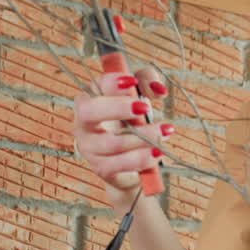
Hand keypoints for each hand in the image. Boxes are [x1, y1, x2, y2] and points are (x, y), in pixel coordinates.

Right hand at [72, 68, 172, 209]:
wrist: (129, 161)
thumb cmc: (132, 121)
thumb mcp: (141, 95)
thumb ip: (148, 83)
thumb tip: (159, 89)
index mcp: (92, 98)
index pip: (96, 85)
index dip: (113, 83)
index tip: (133, 81)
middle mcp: (84, 122)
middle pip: (89, 111)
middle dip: (117, 108)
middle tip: (145, 108)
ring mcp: (89, 147)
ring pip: (112, 142)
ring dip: (142, 136)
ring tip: (164, 131)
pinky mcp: (101, 167)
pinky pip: (120, 164)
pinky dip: (142, 158)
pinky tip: (157, 152)